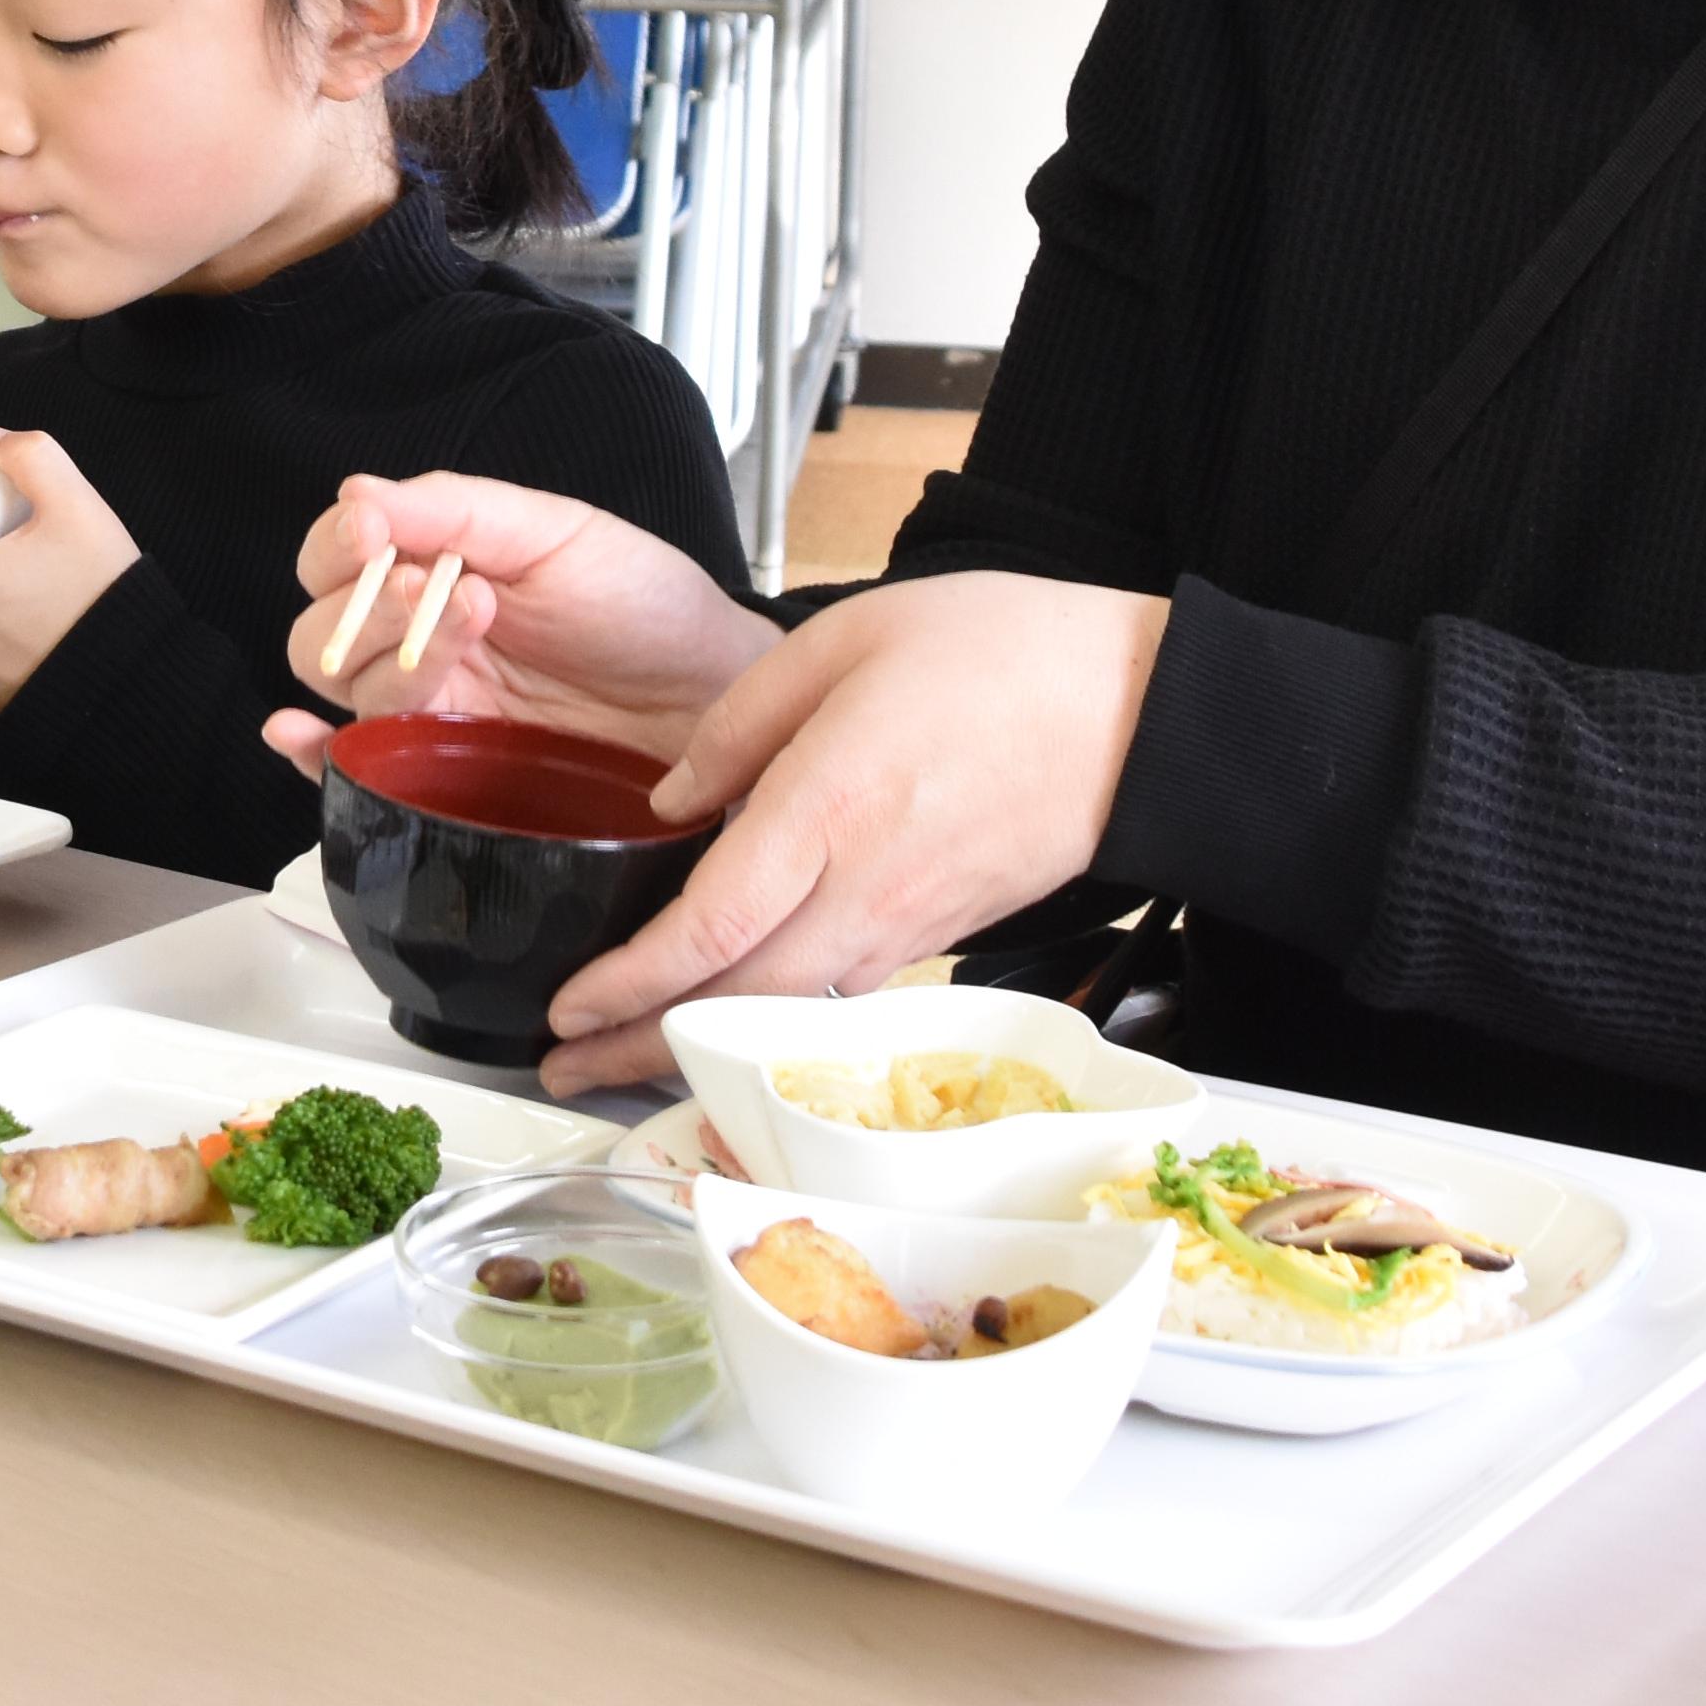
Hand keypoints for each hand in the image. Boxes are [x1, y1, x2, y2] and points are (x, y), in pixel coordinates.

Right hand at [245, 475, 772, 786]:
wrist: (715, 698)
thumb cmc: (647, 609)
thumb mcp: (558, 534)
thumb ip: (455, 510)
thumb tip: (356, 494)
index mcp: (435, 573)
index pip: (335, 560)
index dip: (339, 549)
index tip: (374, 537)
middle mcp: (419, 645)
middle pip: (323, 635)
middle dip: (365, 609)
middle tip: (429, 591)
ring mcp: (433, 716)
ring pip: (347, 696)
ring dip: (385, 662)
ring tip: (467, 632)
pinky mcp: (448, 781)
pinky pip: (359, 777)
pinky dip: (317, 758)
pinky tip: (307, 737)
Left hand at [525, 570, 1166, 1092]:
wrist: (1143, 711)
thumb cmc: (1004, 652)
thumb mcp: (846, 637)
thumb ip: (741, 719)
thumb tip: (672, 799)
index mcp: (831, 806)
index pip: (711, 928)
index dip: (631, 982)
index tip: (568, 1007)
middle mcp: (866, 886)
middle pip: (736, 1003)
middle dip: (639, 1048)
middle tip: (562, 1068)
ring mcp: (910, 923)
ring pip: (786, 1015)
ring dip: (700, 1048)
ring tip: (624, 1059)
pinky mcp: (942, 934)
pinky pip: (838, 994)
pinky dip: (773, 1023)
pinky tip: (734, 1016)